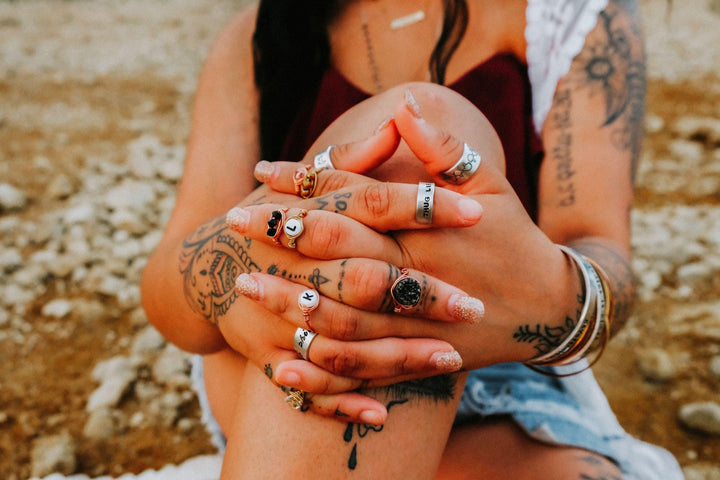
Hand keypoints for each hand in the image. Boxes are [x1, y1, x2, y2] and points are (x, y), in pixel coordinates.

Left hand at [247, 86, 579, 391]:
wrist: (549, 310)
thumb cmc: (515, 241)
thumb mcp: (491, 188)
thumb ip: (446, 152)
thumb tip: (406, 108)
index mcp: (428, 231)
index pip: (355, 198)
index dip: (306, 183)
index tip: (263, 173)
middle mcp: (415, 277)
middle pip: (336, 253)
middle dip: (281, 235)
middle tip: (233, 221)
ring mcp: (413, 326)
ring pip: (339, 317)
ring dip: (288, 300)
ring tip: (243, 283)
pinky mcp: (415, 361)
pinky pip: (359, 372)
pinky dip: (319, 373)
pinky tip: (278, 369)